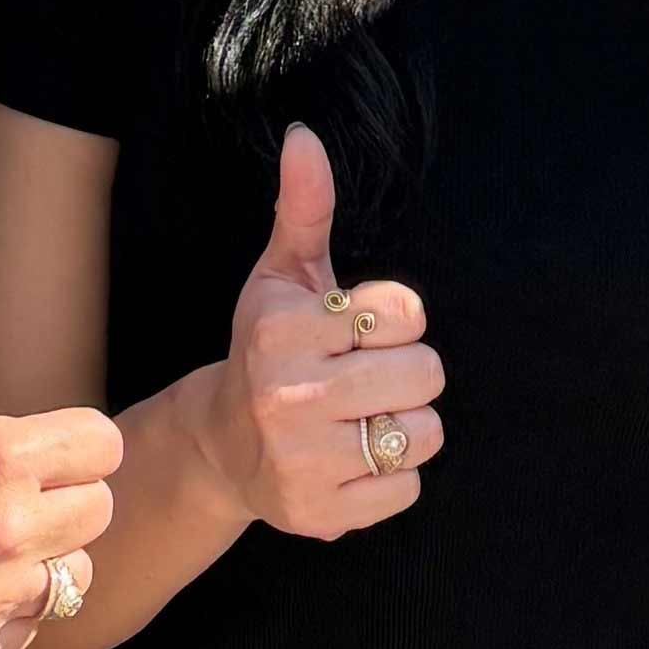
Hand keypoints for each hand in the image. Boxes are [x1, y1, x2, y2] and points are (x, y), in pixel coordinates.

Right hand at [0, 230, 121, 648]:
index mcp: (0, 455)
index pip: (103, 446)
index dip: (73, 446)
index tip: (34, 453)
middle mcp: (7, 527)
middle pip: (100, 510)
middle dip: (62, 501)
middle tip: (4, 499)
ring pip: (76, 575)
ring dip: (43, 562)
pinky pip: (33, 629)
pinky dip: (7, 614)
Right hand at [194, 125, 443, 539]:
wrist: (222, 445)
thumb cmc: (268, 348)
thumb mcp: (282, 274)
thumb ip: (305, 206)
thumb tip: (304, 135)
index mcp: (285, 328)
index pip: (408, 313)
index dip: (394, 322)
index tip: (355, 332)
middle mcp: (289, 395)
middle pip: (426, 374)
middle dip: (407, 374)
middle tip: (365, 379)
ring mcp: (304, 460)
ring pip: (424, 434)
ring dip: (404, 427)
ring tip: (361, 418)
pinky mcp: (322, 513)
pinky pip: (408, 488)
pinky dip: (392, 476)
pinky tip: (352, 459)